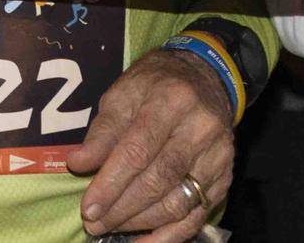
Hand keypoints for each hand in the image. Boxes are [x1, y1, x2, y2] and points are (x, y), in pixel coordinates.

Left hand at [67, 49, 233, 241]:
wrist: (205, 76)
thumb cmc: (156, 85)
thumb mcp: (123, 93)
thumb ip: (103, 131)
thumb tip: (78, 164)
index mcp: (171, 101)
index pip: (138, 150)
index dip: (111, 183)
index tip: (88, 208)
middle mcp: (200, 129)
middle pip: (158, 180)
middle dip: (122, 208)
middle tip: (93, 223)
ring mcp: (217, 156)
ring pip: (178, 202)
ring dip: (140, 223)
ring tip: (111, 228)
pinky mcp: (224, 176)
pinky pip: (197, 216)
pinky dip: (170, 236)